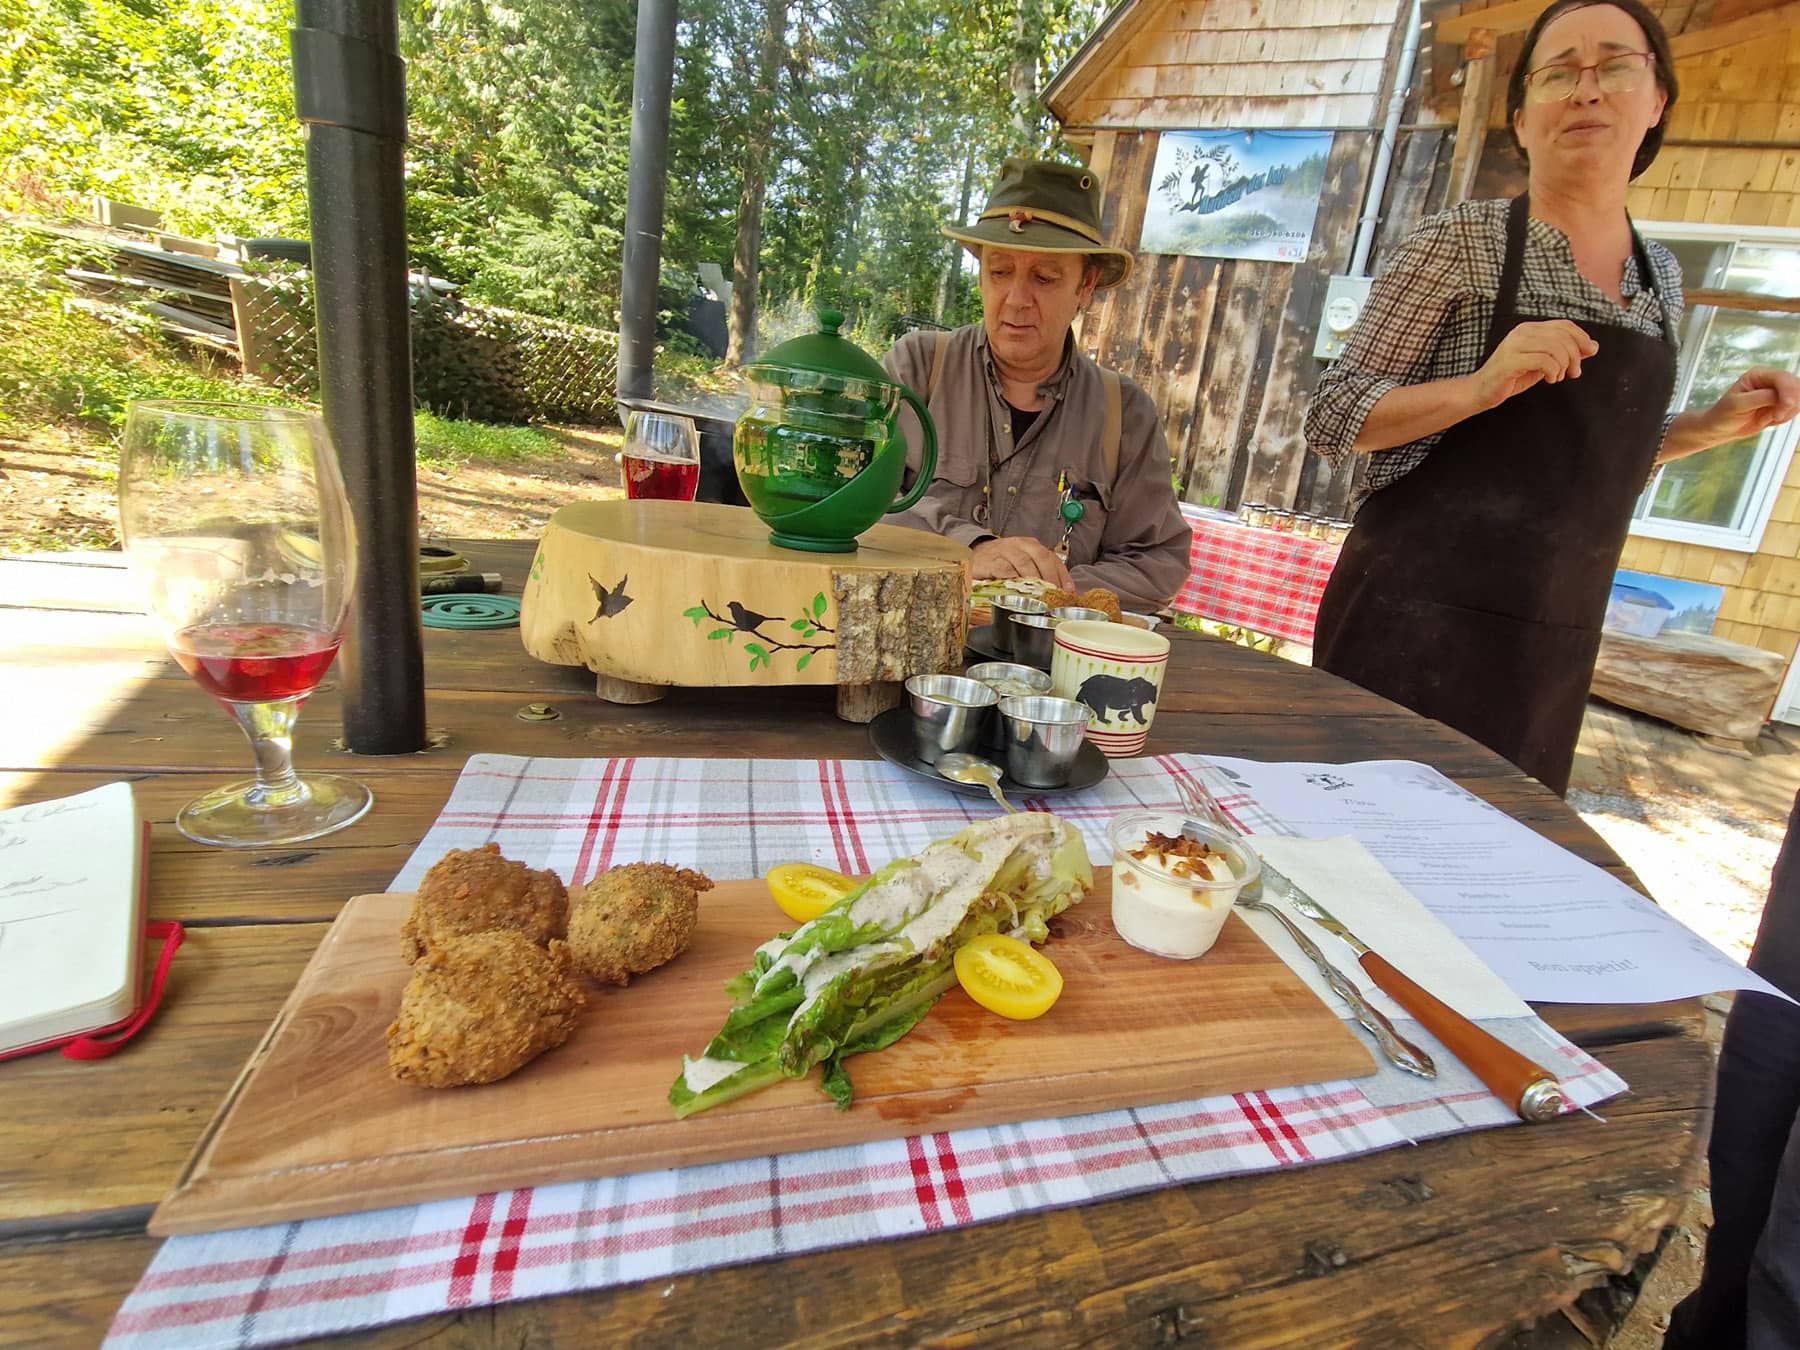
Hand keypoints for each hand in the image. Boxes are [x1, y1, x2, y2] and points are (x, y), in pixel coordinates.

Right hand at [970, 535, 1072, 588]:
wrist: (976, 556)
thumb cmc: (1002, 562)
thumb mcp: (1022, 564)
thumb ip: (1038, 574)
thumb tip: (1058, 593)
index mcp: (1032, 546)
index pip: (1052, 558)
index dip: (1062, 574)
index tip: (1068, 590)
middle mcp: (1021, 545)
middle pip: (1041, 557)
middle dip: (1050, 577)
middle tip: (1055, 593)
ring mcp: (1006, 551)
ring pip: (1024, 563)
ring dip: (1034, 579)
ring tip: (1040, 594)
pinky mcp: (992, 560)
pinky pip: (1004, 569)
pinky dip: (1013, 579)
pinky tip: (1018, 589)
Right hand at [1469, 320, 1598, 410]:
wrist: (1481, 391)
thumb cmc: (1511, 377)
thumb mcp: (1543, 363)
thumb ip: (1565, 353)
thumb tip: (1593, 347)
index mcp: (1529, 329)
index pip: (1564, 325)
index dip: (1581, 338)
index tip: (1589, 353)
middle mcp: (1522, 333)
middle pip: (1562, 336)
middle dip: (1575, 356)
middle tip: (1574, 372)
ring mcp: (1515, 345)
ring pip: (1555, 347)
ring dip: (1564, 365)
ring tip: (1558, 377)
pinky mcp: (1510, 361)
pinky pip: (1544, 361)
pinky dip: (1553, 371)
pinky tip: (1549, 379)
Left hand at [1699, 367, 1799, 444]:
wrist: (1721, 429)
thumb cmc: (1724, 414)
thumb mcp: (1738, 405)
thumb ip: (1761, 398)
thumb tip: (1781, 396)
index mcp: (1759, 374)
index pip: (1782, 378)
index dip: (1789, 391)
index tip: (1787, 405)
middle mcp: (1771, 380)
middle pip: (1795, 386)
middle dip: (1790, 404)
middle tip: (1775, 417)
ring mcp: (1778, 392)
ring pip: (1798, 399)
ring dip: (1787, 412)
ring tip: (1767, 418)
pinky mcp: (1781, 404)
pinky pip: (1794, 410)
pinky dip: (1785, 417)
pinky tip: (1769, 420)